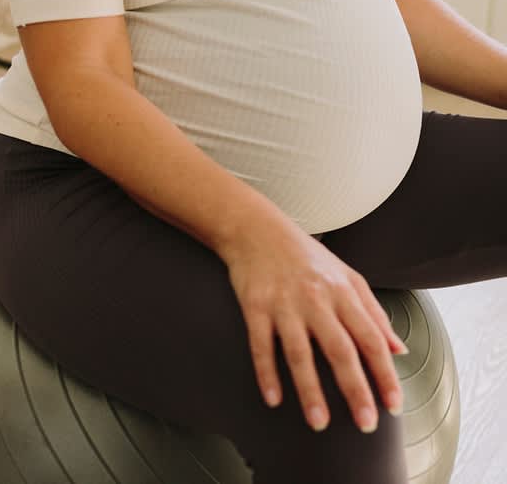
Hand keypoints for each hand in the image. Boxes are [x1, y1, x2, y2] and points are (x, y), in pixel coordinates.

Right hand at [218, 209, 407, 432]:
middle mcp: (316, 299)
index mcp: (342, 293)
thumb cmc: (305, 255)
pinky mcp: (255, 306)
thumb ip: (373, 312)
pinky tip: (273, 398)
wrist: (256, 230)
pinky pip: (261, 345)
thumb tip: (398, 349)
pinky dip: (266, 372)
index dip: (384, 373)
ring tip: (319, 423)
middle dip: (355, 389)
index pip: (370, 338)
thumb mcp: (347, 276)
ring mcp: (283, 304)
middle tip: (365, 423)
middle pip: (340, 350)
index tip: (394, 404)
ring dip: (310, 390)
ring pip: (300, 353)